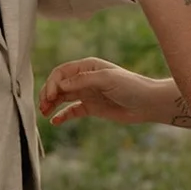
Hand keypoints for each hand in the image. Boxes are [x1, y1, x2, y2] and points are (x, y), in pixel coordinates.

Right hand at [40, 58, 162, 125]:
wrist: (147, 103)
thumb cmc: (130, 86)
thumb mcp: (106, 79)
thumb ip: (82, 80)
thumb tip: (60, 85)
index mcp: (87, 67)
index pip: (61, 73)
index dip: (52, 83)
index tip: (50, 97)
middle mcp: (85, 79)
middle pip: (59, 85)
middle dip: (48, 94)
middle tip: (43, 107)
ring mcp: (87, 93)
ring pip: (62, 98)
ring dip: (51, 104)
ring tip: (44, 114)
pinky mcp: (91, 108)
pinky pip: (72, 111)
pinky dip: (62, 115)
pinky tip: (55, 121)